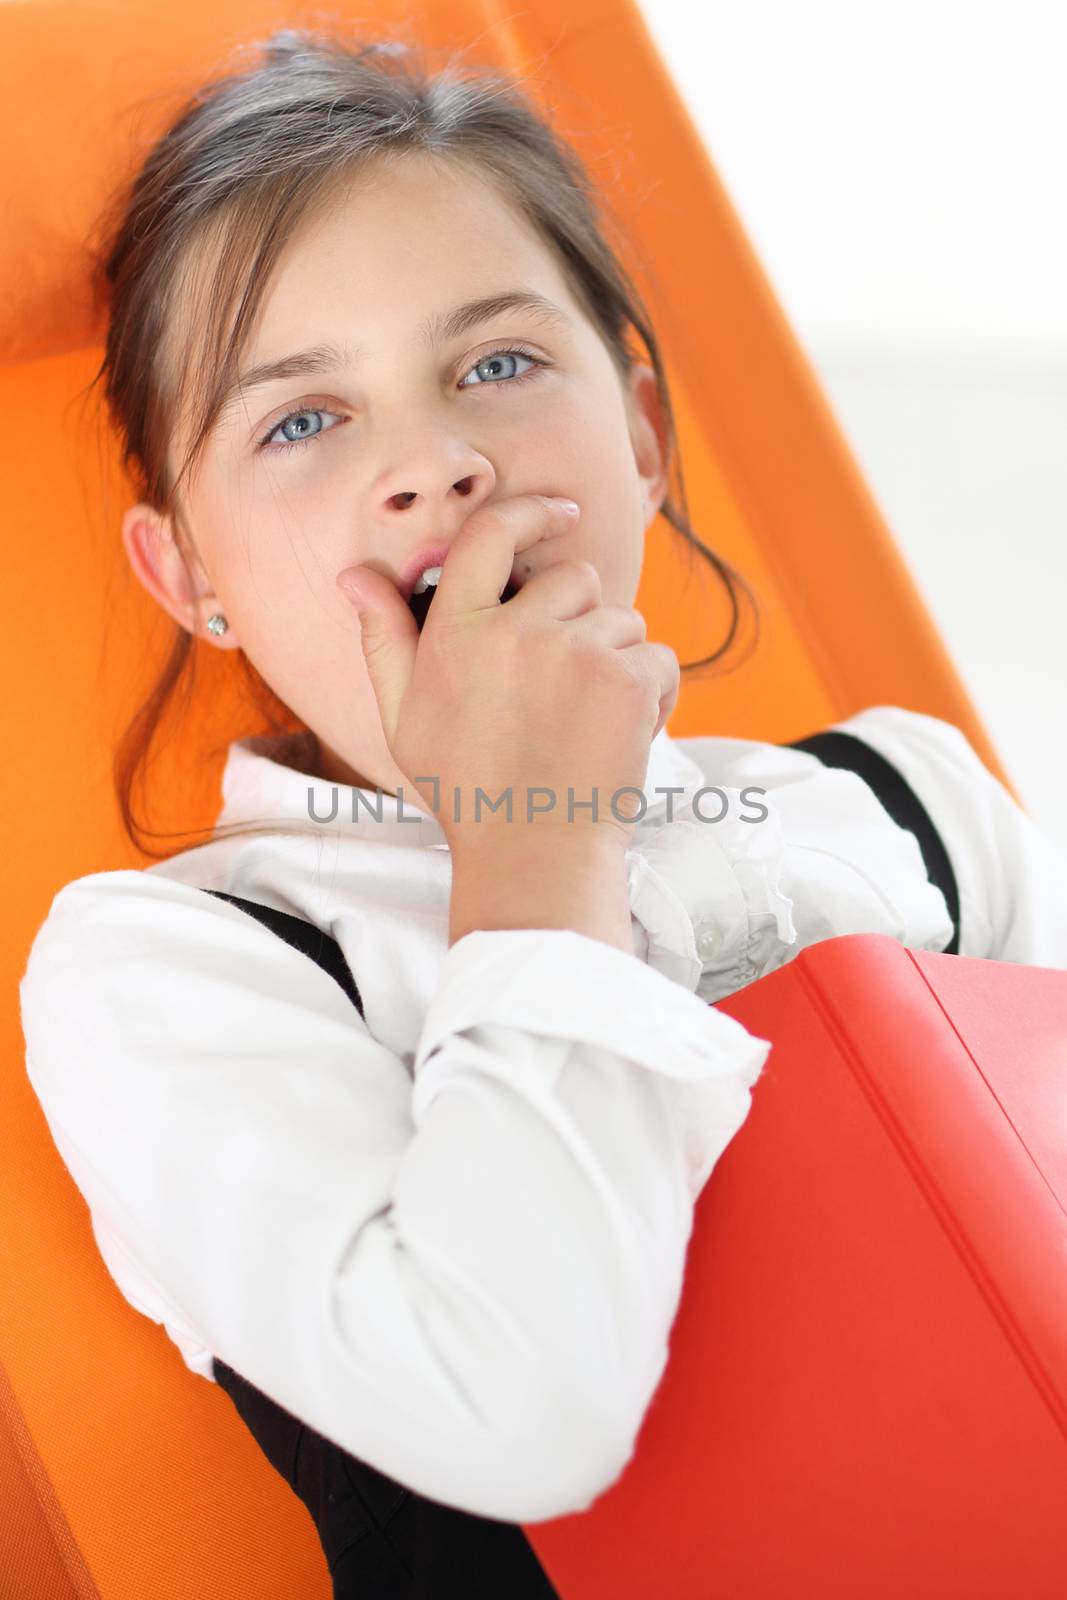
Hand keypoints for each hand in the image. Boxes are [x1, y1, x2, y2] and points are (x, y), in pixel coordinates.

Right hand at [336, 493, 678, 855]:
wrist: (534, 854)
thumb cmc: (467, 789)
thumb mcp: (402, 717)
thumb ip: (384, 638)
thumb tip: (355, 575)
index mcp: (456, 631)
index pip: (490, 536)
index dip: (529, 511)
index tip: (560, 511)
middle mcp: (515, 630)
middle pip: (571, 575)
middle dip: (578, 615)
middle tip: (563, 679)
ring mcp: (576, 652)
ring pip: (620, 619)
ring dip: (614, 658)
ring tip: (585, 718)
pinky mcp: (626, 680)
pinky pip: (656, 658)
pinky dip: (650, 692)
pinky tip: (619, 732)